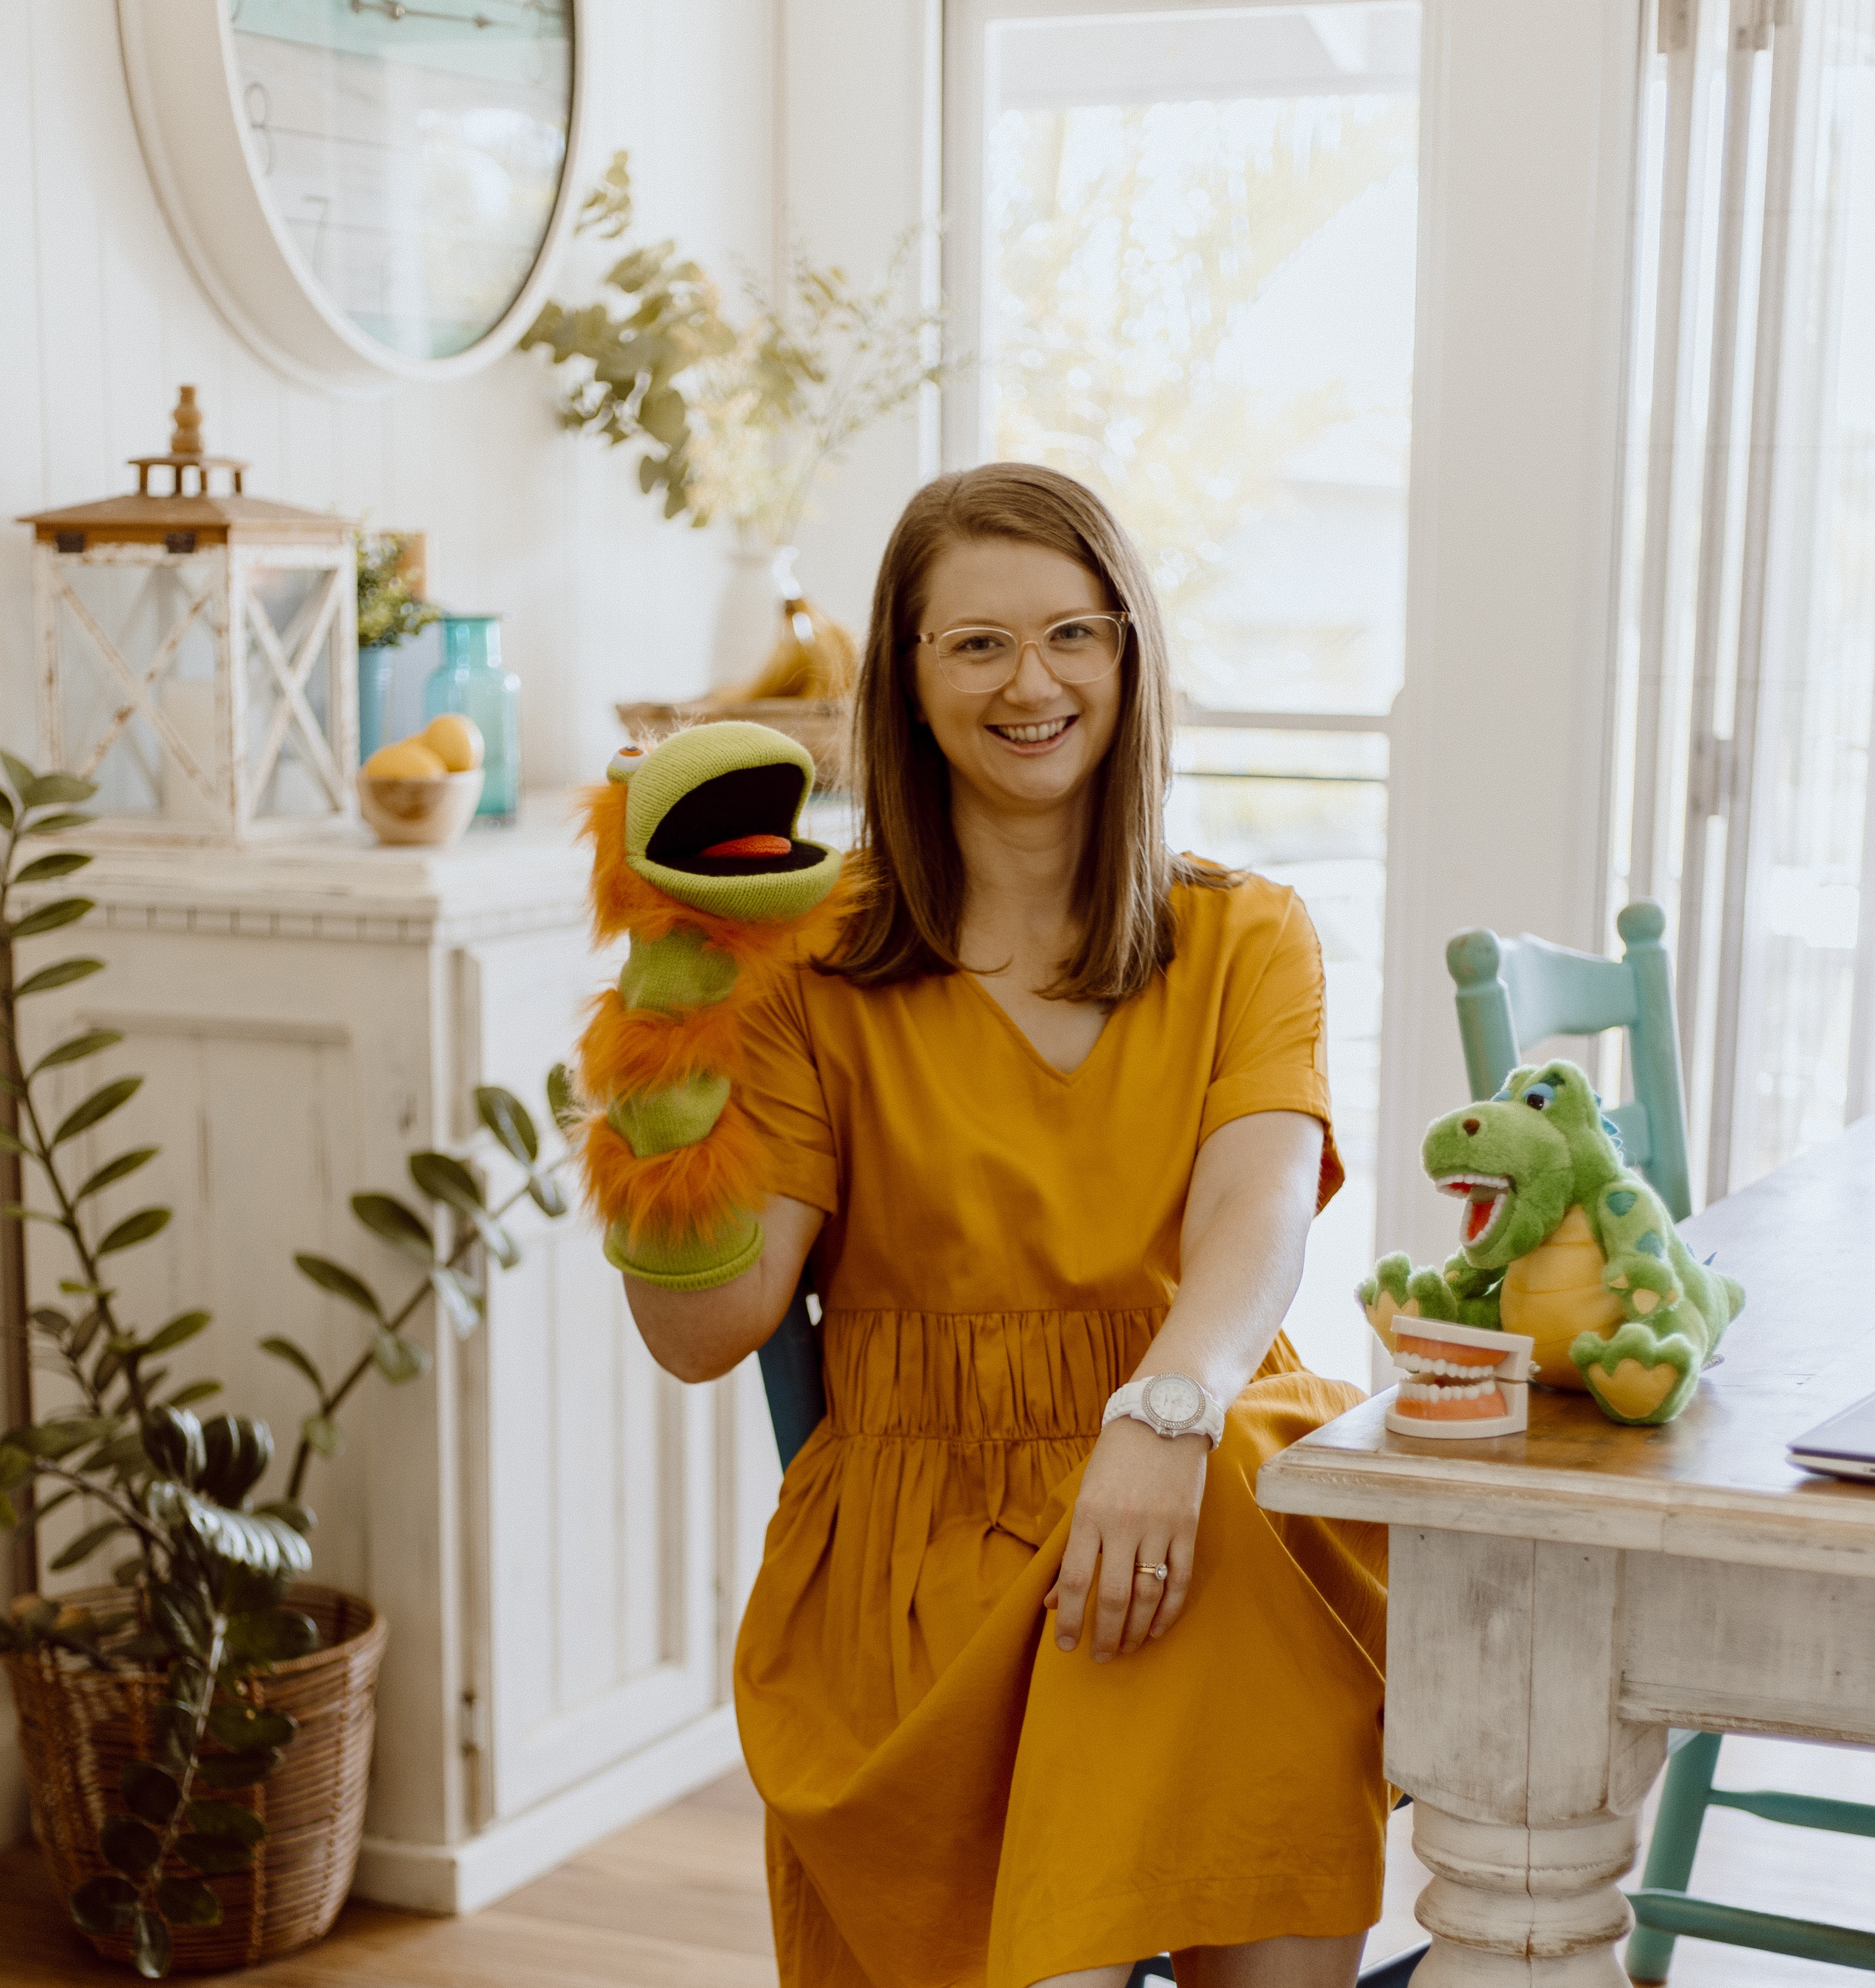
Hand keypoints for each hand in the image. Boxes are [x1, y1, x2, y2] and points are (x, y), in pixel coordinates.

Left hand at [1045, 1415, 1206, 1661]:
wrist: (1162, 1416)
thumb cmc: (1115, 1459)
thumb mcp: (1085, 1496)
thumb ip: (1071, 1549)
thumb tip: (1052, 1601)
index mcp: (1089, 1515)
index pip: (1075, 1579)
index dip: (1070, 1619)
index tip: (1066, 1645)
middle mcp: (1123, 1524)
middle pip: (1112, 1596)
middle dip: (1104, 1634)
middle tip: (1100, 1657)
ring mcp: (1158, 1527)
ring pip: (1147, 1594)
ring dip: (1135, 1629)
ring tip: (1125, 1648)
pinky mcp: (1187, 1528)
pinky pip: (1180, 1580)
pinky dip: (1168, 1612)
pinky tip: (1156, 1630)